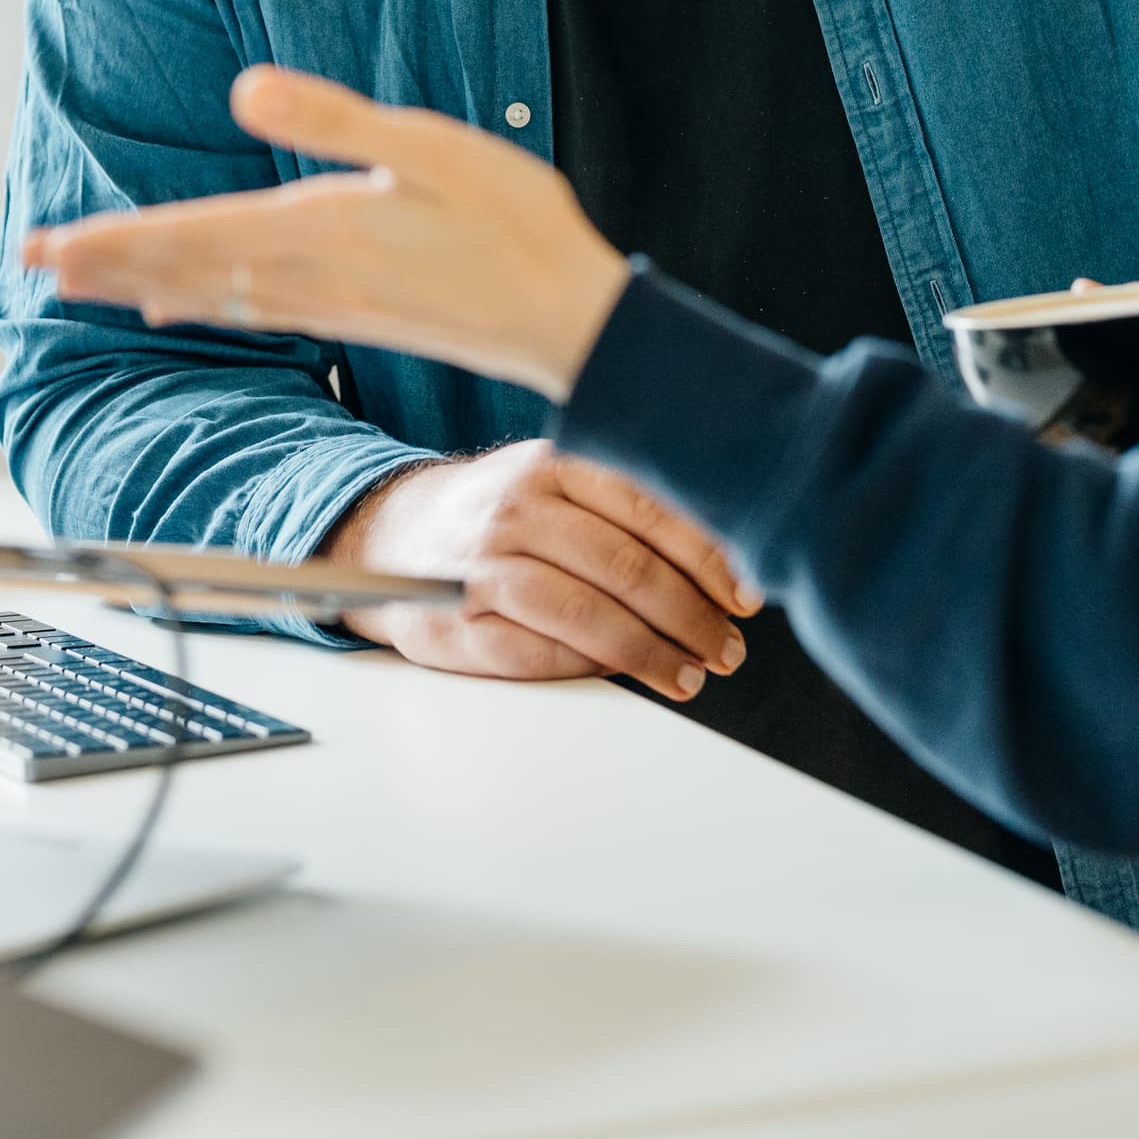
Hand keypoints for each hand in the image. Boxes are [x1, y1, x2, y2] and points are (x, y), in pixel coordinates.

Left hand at [21, 66, 634, 400]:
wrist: (567, 320)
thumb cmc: (511, 223)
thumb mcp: (428, 147)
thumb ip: (333, 121)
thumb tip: (245, 89)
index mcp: (318, 228)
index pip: (191, 234)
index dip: (113, 239)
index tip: (47, 245)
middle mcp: (309, 275)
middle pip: (182, 270)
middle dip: (102, 263)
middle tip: (30, 262)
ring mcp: (329, 303)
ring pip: (208, 294)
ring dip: (137, 284)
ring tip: (76, 282)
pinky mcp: (352, 316)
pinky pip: (251, 313)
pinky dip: (199, 307)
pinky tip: (174, 310)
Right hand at [322, 441, 758, 694]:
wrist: (392, 537)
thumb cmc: (498, 517)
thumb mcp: (556, 483)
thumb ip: (625, 504)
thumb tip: (723, 556)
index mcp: (552, 465)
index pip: (648, 508)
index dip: (707, 558)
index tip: (747, 595)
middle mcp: (516, 509)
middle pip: (626, 567)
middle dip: (691, 616)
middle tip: (727, 647)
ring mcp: (484, 566)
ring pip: (588, 613)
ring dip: (651, 651)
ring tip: (689, 673)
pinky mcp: (459, 622)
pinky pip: (541, 651)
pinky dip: (591, 666)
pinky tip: (626, 672)